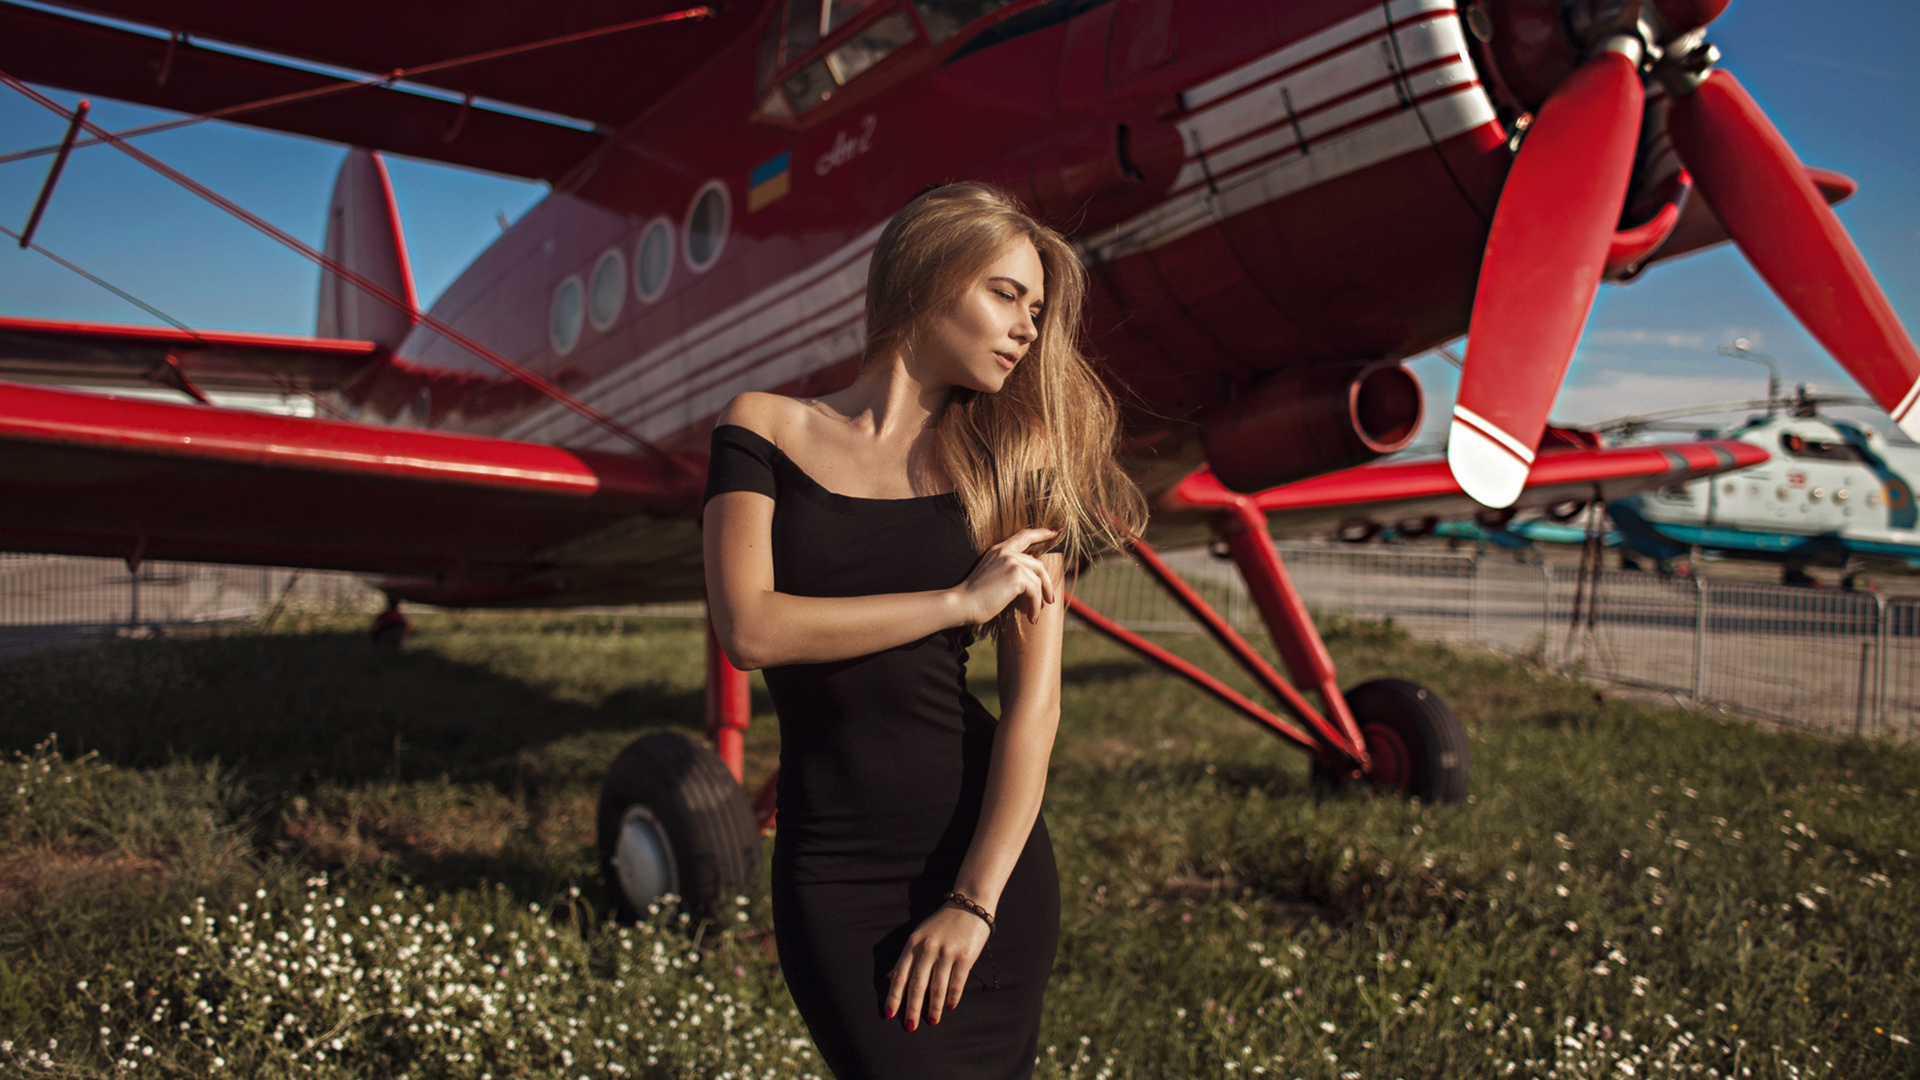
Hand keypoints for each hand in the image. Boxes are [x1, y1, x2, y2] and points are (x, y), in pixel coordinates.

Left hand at [883, 904, 990, 1030]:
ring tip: (931, 1021)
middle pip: (917, 984)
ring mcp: (946, 952)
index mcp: (913, 944)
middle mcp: (927, 949)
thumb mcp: (919, 936)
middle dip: (912, 1008)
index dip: (894, 996)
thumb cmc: (941, 923)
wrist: (968, 905)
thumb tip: (890, 977)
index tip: (889, 1014)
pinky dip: (952, 996)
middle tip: (909, 1026)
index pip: (900, 975)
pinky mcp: (965, 956)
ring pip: (937, 987)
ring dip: (933, 1007)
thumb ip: (906, 957)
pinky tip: (949, 1006)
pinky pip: (957, 981)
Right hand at [955, 527, 1058, 624]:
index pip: (1023, 535)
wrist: (962, 603)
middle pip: (1038, 564)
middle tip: (1050, 599)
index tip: (1053, 532)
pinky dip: (1035, 606)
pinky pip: (1035, 592)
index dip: (1041, 533)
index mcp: (998, 550)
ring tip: (1034, 614)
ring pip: (1038, 581)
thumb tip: (1029, 580)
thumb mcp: (991, 576)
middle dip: (1047, 583)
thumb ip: (1007, 570)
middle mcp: (1006, 552)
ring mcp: (1012, 562)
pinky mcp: (1017, 576)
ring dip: (1039, 600)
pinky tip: (1031, 617)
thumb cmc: (974, 597)